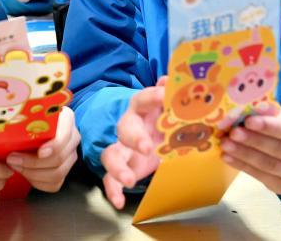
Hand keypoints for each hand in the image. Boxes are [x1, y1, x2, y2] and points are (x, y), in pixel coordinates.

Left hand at [6, 107, 80, 191]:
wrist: (33, 128)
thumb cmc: (28, 119)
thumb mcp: (27, 115)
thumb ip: (23, 118)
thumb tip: (8, 125)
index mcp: (66, 119)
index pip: (65, 135)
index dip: (54, 146)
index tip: (39, 153)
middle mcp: (72, 137)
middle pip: (60, 158)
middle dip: (33, 163)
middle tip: (12, 159)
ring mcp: (70, 155)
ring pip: (57, 173)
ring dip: (32, 174)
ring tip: (15, 166)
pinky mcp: (65, 170)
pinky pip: (54, 184)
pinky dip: (37, 182)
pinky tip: (24, 173)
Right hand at [100, 79, 166, 208]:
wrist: (149, 140)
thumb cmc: (160, 122)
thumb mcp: (168, 110)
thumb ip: (171, 96)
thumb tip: (171, 78)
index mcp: (142, 111)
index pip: (143, 99)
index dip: (152, 96)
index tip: (163, 94)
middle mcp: (129, 128)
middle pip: (124, 128)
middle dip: (134, 138)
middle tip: (146, 147)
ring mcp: (122, 149)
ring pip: (111, 155)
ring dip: (118, 167)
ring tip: (129, 180)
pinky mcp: (121, 168)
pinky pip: (110, 179)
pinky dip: (113, 190)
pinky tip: (119, 202)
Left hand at [220, 109, 280, 195]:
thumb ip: (269, 112)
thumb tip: (244, 109)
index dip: (270, 127)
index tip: (248, 121)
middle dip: (254, 141)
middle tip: (232, 133)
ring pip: (270, 165)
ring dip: (244, 154)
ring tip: (225, 144)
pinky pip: (262, 177)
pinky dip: (242, 166)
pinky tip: (228, 156)